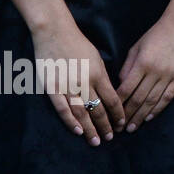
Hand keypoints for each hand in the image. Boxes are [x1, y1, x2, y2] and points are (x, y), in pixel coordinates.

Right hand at [34, 22, 125, 145]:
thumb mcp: (97, 59)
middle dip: (106, 125)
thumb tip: (111, 95)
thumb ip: (103, 77)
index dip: (118, 114)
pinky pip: (62, 108)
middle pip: (99, 108)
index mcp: (99, 73)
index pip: (113, 99)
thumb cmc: (78, 44)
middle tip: (110, 138)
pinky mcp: (51, 87)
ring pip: (82, 112)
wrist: (54, 32)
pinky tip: (78, 132)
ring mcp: (67, 85)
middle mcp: (85, 81)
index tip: (122, 124)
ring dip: (90, 128)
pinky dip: (70, 121)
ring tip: (96, 141)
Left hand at [118, 13, 173, 130]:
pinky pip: (168, 96)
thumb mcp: (137, 47)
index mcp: (142, 63)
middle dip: (128, 115)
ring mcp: (169, 75)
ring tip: (133, 127)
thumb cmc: (156, 34)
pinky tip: (150, 117)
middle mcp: (155, 72)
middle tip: (120, 128)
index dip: (117, 104)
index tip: (110, 115)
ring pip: (153, 101)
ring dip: (141, 116)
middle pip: (139, 99)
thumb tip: (121, 85)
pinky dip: (158, 109)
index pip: (126, 89)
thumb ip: (128, 67)